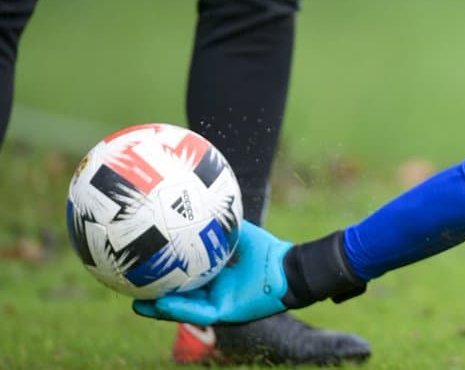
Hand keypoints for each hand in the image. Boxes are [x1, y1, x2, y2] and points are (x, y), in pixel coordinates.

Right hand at [132, 222, 291, 325]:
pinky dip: (180, 309)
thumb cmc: (267, 250)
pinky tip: (161, 303)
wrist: (287, 268)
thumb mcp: (238, 232)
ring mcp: (217, 305)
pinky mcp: (225, 314)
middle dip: (152, 295)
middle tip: (129, 288)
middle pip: (176, 297)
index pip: (182, 279)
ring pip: (182, 311)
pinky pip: (198, 313)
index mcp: (214, 278)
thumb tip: (201, 199)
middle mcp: (212, 293)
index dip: (161, 276)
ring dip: (159, 308)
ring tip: (136, 303)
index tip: (140, 267)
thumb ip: (220, 220)